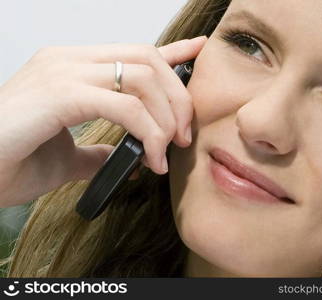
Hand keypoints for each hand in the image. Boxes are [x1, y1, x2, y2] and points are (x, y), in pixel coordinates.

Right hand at [0, 36, 207, 206]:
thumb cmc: (11, 161)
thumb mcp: (66, 155)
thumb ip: (95, 150)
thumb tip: (122, 155)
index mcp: (72, 68)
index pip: (133, 51)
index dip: (172, 51)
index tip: (198, 52)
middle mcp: (69, 61)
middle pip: (147, 59)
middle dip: (177, 97)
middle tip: (183, 134)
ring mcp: (63, 72)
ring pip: (142, 77)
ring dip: (166, 116)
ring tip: (167, 150)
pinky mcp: (59, 94)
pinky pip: (124, 105)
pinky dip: (148, 131)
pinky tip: (150, 158)